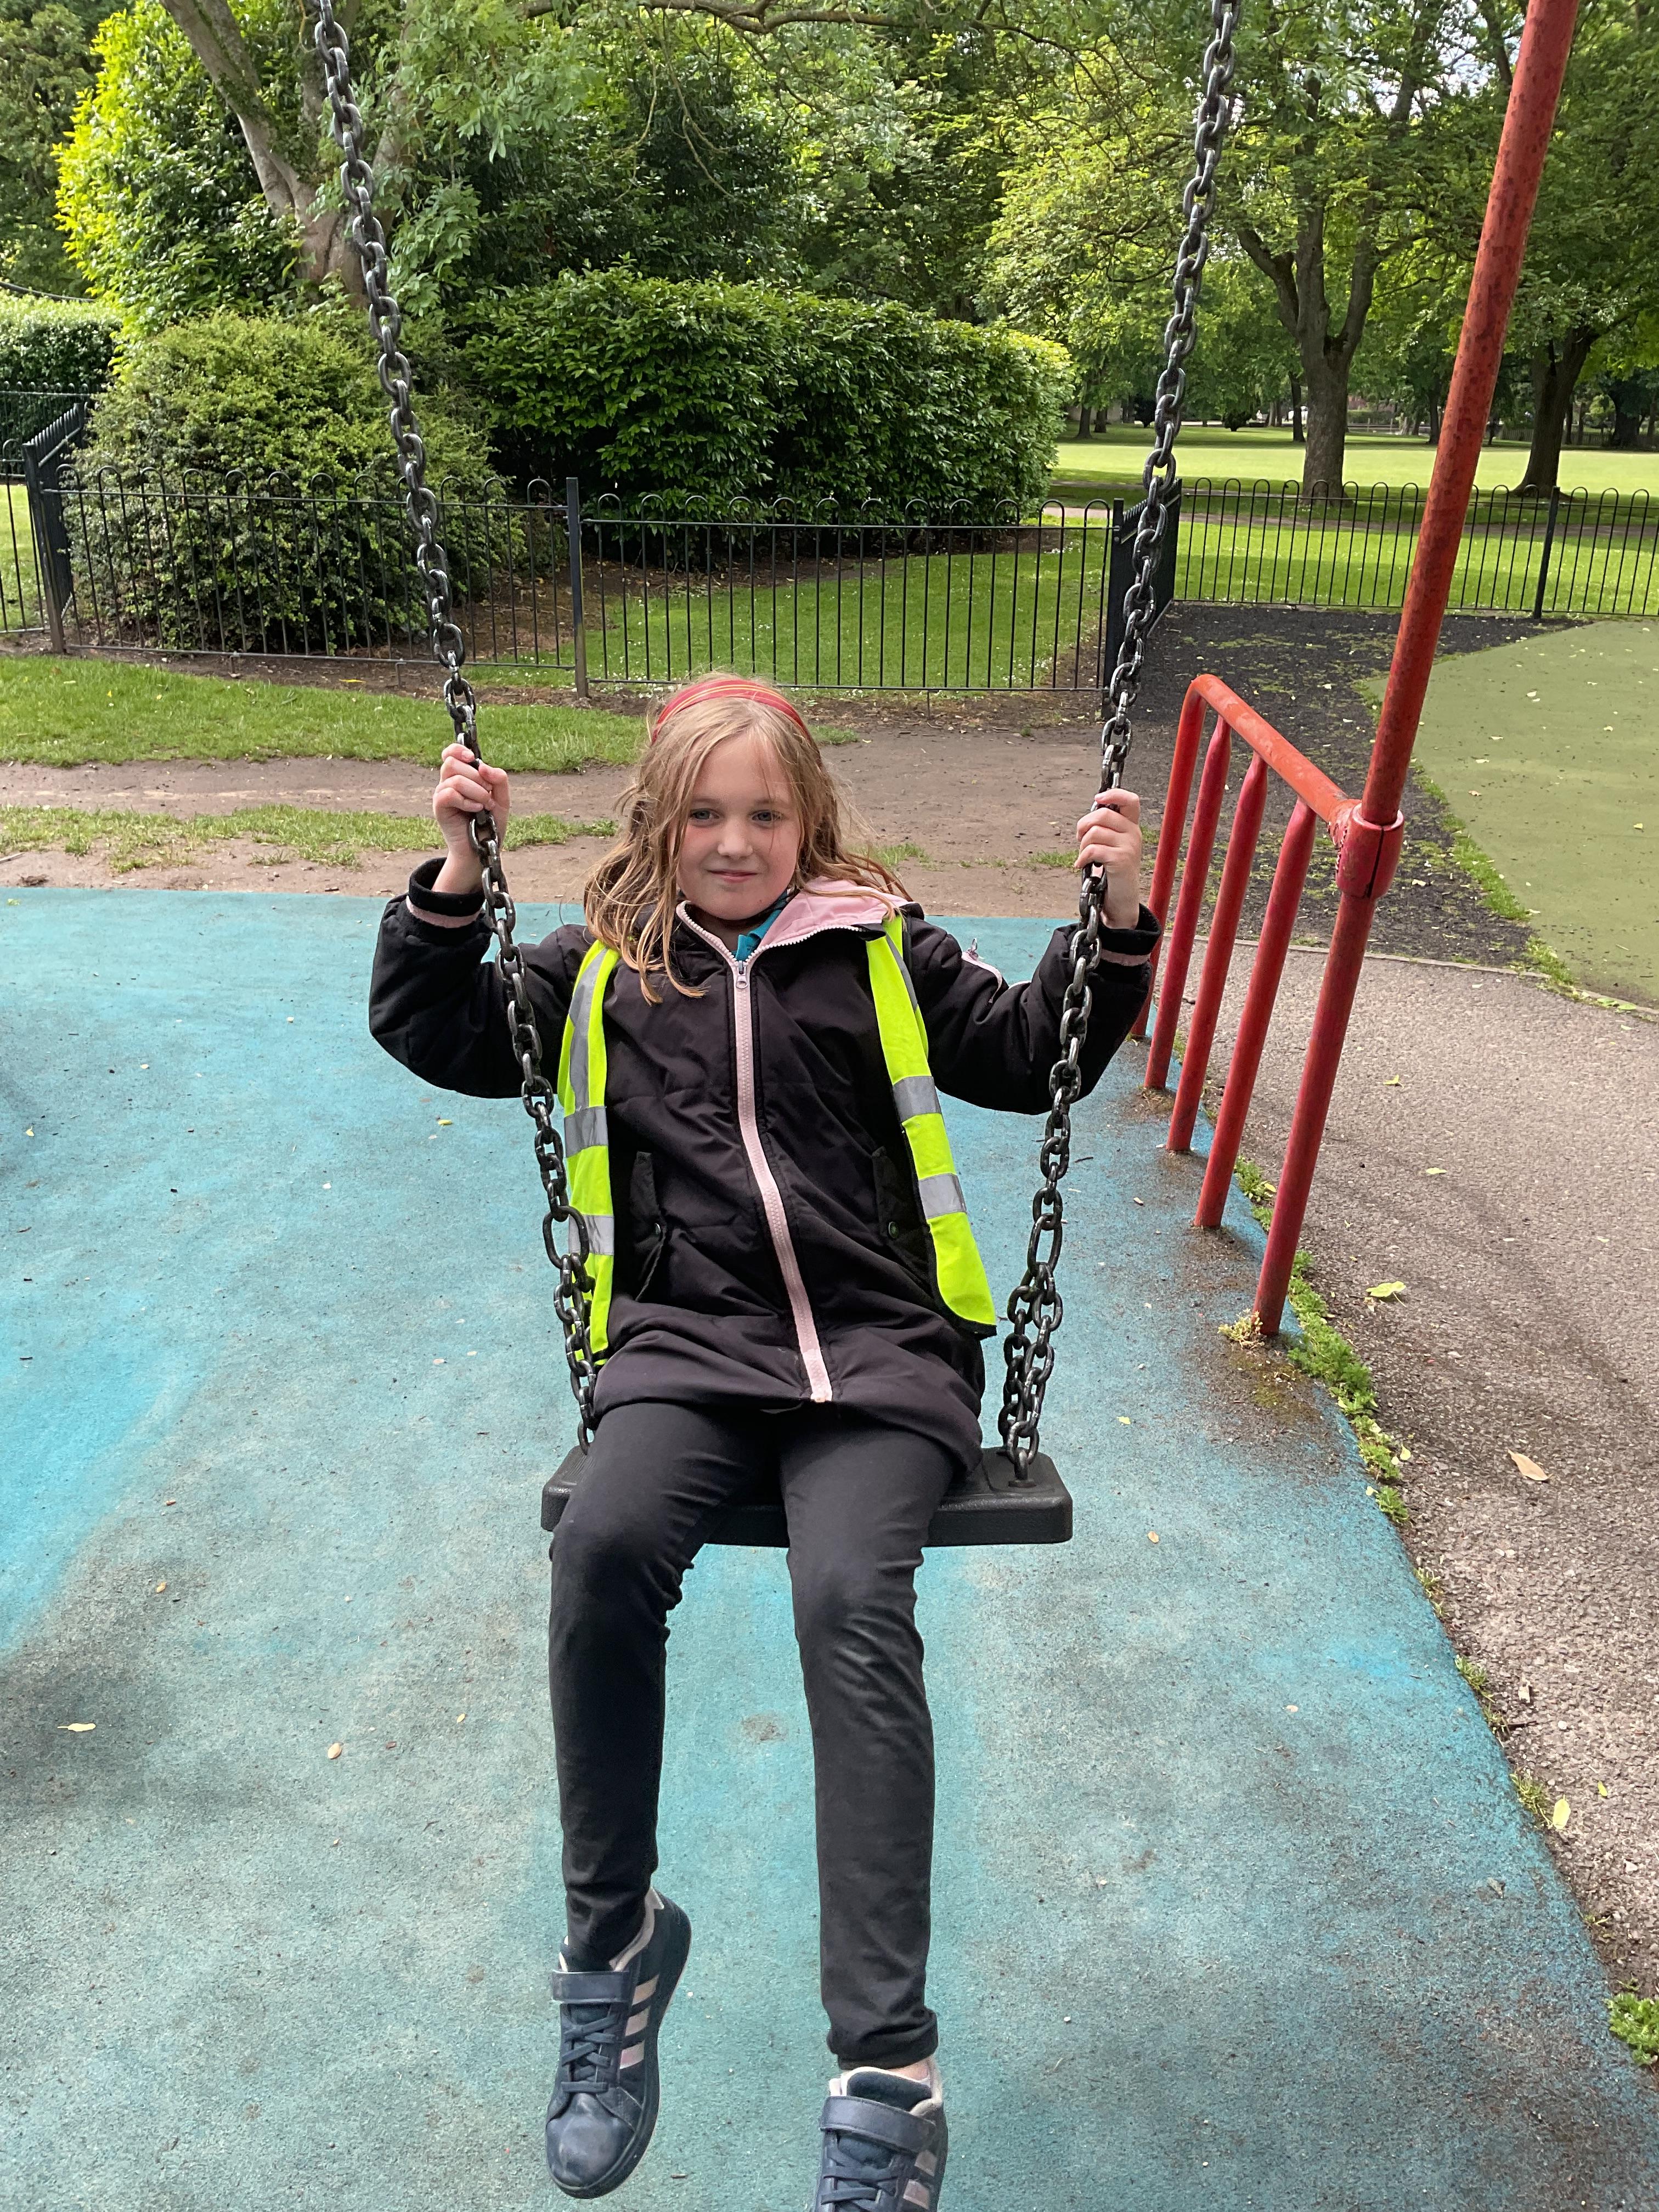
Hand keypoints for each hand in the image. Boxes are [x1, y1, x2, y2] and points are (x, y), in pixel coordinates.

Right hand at [432, 742, 510, 894]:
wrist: (484, 848)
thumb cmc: (491, 824)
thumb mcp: (502, 799)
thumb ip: (499, 779)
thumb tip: (483, 766)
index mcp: (462, 777)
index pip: (451, 753)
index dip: (459, 750)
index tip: (473, 759)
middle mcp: (449, 783)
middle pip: (452, 762)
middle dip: (476, 776)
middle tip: (487, 794)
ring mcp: (442, 795)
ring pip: (454, 778)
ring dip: (475, 790)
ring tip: (484, 805)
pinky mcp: (440, 808)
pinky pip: (448, 793)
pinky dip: (465, 800)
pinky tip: (475, 809)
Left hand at [1076, 789, 1143, 928]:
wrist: (1121, 897)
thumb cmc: (1113, 868)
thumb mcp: (1113, 844)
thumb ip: (1105, 827)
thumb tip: (1090, 814)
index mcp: (1131, 826)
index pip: (1130, 800)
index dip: (1114, 793)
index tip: (1097, 798)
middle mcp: (1134, 833)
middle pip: (1103, 813)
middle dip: (1083, 824)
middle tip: (1079, 837)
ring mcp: (1130, 846)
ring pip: (1095, 832)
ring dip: (1082, 844)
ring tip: (1083, 855)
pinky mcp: (1121, 860)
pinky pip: (1092, 849)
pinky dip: (1081, 857)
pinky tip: (1081, 864)